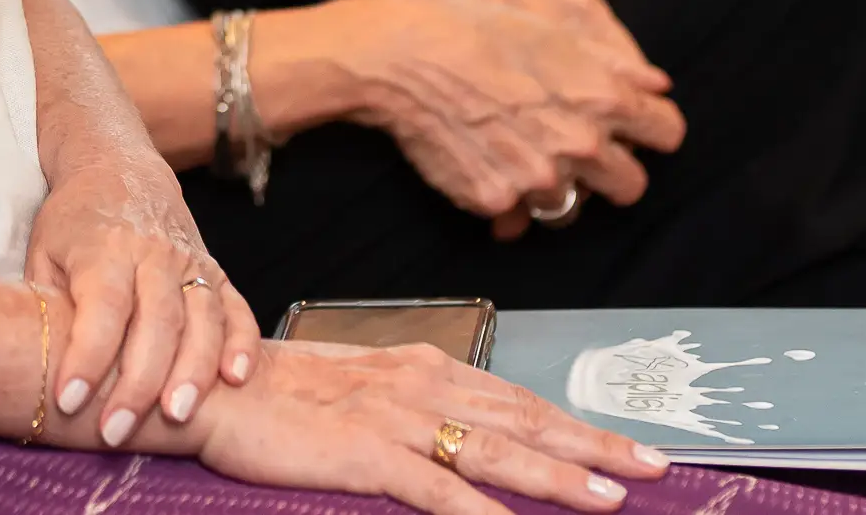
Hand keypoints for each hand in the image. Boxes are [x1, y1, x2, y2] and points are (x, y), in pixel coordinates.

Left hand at [26, 137, 257, 445]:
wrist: (117, 166)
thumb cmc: (73, 221)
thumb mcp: (44, 250)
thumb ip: (49, 302)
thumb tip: (41, 364)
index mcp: (104, 249)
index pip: (100, 309)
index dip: (86, 357)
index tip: (68, 400)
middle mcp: (152, 255)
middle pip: (155, 321)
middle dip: (137, 383)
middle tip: (116, 432)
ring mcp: (189, 262)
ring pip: (201, 320)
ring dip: (193, 372)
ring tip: (177, 418)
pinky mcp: (215, 271)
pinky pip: (237, 310)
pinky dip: (241, 345)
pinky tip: (234, 380)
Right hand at [187, 339, 668, 514]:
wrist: (212, 384)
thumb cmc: (277, 392)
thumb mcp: (357, 389)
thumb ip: (413, 407)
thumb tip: (461, 437)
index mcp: (419, 366)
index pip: (515, 399)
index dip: (574, 424)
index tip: (625, 444)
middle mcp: (418, 384)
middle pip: (523, 420)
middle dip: (593, 446)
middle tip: (654, 467)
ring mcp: (393, 419)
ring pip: (495, 452)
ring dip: (557, 476)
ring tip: (610, 498)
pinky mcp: (364, 454)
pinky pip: (436, 490)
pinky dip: (480, 513)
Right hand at [336, 0, 683, 234]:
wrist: (398, 56)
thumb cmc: (471, 29)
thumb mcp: (549, 30)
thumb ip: (613, 62)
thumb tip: (656, 83)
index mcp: (600, 97)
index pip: (667, 133)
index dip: (650, 128)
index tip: (632, 128)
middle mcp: (579, 144)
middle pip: (631, 185)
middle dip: (610, 169)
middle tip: (576, 150)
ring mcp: (537, 178)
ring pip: (571, 205)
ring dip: (555, 186)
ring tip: (521, 154)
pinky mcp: (495, 200)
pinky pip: (514, 213)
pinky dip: (503, 193)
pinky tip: (482, 160)